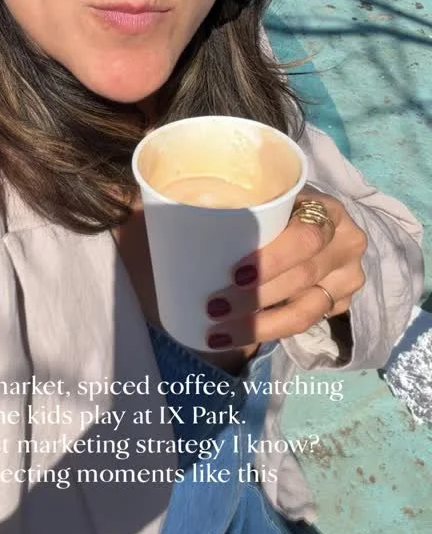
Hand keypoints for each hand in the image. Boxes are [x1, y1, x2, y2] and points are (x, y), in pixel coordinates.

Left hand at [204, 188, 366, 350]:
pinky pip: (305, 324)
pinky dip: (268, 332)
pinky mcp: (341, 303)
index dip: (272, 260)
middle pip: (302, 278)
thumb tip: (186, 224)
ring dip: (259, 325)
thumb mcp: (272, 197)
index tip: (235, 275)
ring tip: (219, 332)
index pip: (305, 239)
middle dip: (256, 298)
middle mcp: (346, 245)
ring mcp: (348, 278)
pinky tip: (236, 336)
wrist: (320, 221)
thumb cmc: (283, 207)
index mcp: (328, 211)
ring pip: (305, 311)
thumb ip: (249, 208)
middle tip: (214, 308)